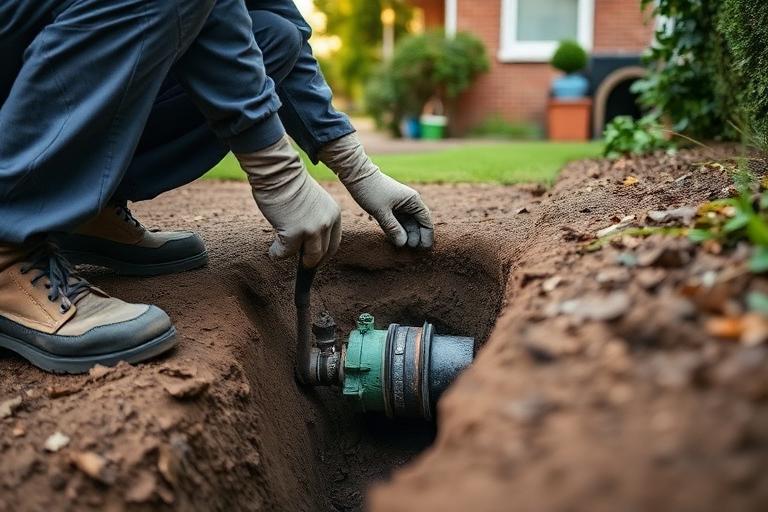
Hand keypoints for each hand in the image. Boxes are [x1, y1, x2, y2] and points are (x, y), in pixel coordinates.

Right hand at [236, 136, 341, 267]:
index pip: (334, 243)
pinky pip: (285, 253)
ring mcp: (311, 229)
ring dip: (294, 256)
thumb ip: (316, 220)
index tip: (315, 261)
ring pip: (308, 258)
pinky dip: (277, 253)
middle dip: (310, 262)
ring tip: (282, 251)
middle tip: (300, 264)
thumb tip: (306, 245)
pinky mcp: (293, 234)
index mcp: (334, 214)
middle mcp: (326, 223)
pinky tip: (272, 248)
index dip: (324, 255)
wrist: (277, 171)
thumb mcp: (314, 203)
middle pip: (322, 254)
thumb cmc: (289, 184)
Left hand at [319, 133, 433, 248]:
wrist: (357, 175)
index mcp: (413, 200)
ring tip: (404, 248)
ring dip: (407, 235)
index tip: (424, 249)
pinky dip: (399, 230)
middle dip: (417, 237)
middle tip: (412, 251)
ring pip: (408, 223)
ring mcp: (401, 204)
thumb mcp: (381, 212)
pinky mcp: (391, 206)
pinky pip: (399, 221)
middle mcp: (410, 202)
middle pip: (418, 223)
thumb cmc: (370, 190)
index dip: (427, 236)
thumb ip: (393, 228)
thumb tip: (403, 244)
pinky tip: (396, 240)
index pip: (426, 221)